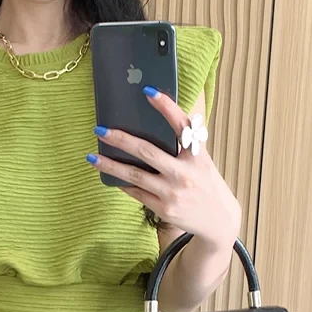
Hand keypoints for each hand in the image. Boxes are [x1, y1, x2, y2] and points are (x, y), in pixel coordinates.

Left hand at [87, 88, 241, 249]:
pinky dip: (121, 182)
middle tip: (101, 130)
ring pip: (135, 176)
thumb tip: (165, 120)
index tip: (148, 91)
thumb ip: (187, 142)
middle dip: (121, 140)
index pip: (182, 126)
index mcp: (197, 156)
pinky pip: (136, 193)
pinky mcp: (163, 209)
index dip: (166, 107)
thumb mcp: (203, 160)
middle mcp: (184, 174)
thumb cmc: (205, 183)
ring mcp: (172, 193)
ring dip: (111, 165)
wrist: (218, 220)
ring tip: (92, 157)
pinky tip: (108, 174)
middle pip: (147, 152)